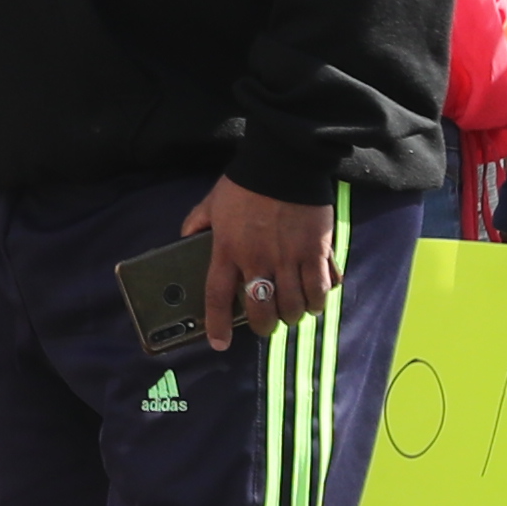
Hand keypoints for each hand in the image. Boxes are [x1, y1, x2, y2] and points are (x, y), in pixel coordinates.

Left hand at [195, 178, 334, 347]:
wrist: (284, 162)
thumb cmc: (246, 182)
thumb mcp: (212, 201)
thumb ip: (197, 221)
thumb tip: (185, 236)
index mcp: (228, 250)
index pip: (218, 297)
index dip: (217, 325)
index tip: (218, 343)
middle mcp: (258, 260)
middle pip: (262, 311)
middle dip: (264, 326)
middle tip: (267, 325)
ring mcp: (289, 258)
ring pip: (294, 306)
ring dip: (294, 315)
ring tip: (295, 312)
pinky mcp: (316, 251)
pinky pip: (321, 288)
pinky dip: (320, 299)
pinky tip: (317, 298)